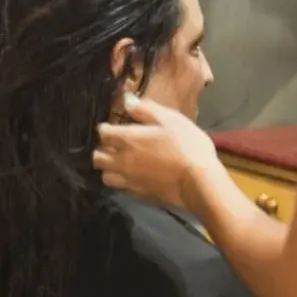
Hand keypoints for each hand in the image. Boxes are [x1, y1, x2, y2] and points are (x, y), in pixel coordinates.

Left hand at [93, 93, 220, 210]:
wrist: (199, 184)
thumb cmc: (187, 146)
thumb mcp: (171, 120)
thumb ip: (146, 110)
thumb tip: (126, 100)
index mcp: (128, 139)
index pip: (103, 133)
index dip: (106, 129)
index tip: (114, 127)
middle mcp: (122, 161)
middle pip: (97, 157)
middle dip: (102, 150)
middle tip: (115, 146)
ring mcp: (129, 181)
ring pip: (106, 176)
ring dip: (110, 169)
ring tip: (121, 164)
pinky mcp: (139, 196)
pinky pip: (122, 189)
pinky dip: (123, 182)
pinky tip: (135, 178)